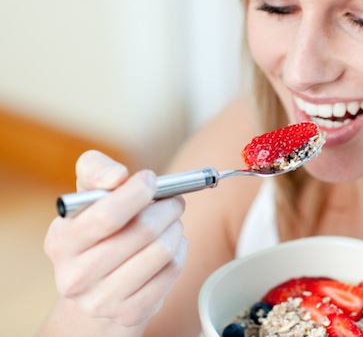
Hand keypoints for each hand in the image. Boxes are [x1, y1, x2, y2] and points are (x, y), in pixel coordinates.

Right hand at [44, 150, 187, 326]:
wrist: (96, 288)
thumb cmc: (97, 230)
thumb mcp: (87, 197)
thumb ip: (96, 171)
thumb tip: (117, 175)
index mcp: (61, 242)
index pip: (106, 215)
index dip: (136, 193)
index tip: (152, 180)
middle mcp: (76, 276)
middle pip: (142, 231)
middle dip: (166, 208)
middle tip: (174, 201)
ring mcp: (102, 300)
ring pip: (162, 251)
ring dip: (175, 228)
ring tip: (172, 222)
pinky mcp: (130, 313)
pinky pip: (172, 271)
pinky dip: (180, 250)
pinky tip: (172, 245)